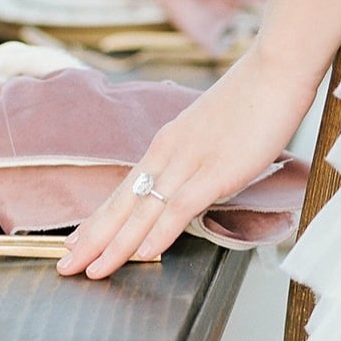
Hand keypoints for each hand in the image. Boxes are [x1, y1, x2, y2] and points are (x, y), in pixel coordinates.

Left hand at [56, 43, 318, 279]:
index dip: (98, 220)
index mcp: (165, 145)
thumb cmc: (252, 101)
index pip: (124, 191)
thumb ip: (195, 160)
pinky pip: (182, 206)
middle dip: (91, 239)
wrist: (275, 70)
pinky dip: (161, 231)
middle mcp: (168, 154)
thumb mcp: (212, 134)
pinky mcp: (216, 170)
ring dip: (116, 244)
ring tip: (93, 270)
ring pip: (144, 210)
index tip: (75, 243)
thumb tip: (188, 185)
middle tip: (64, 266)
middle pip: (122, 204)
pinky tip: (145, 253)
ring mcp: (190, 162)